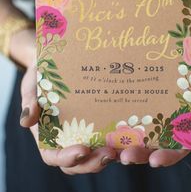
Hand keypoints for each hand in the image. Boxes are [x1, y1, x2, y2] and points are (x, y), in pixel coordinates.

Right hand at [16, 29, 115, 173]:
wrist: (55, 60)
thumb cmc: (40, 75)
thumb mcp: (31, 85)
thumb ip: (29, 101)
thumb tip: (27, 120)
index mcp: (46, 135)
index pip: (54, 156)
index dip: (68, 158)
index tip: (82, 150)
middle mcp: (66, 138)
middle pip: (78, 162)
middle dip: (93, 163)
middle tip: (108, 153)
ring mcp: (83, 132)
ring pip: (95, 154)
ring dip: (107, 156)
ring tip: (121, 148)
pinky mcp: (98, 122)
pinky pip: (107, 136)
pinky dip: (116, 139)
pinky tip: (129, 133)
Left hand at [119, 36, 190, 166]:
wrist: (186, 42)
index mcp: (186, 122)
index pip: (179, 147)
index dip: (167, 156)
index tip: (155, 160)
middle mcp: (166, 120)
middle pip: (153, 144)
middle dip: (140, 153)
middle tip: (125, 156)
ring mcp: (150, 109)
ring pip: (137, 132)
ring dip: (125, 141)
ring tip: (111, 146)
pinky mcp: (139, 96)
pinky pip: (128, 110)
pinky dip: (118, 119)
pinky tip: (105, 122)